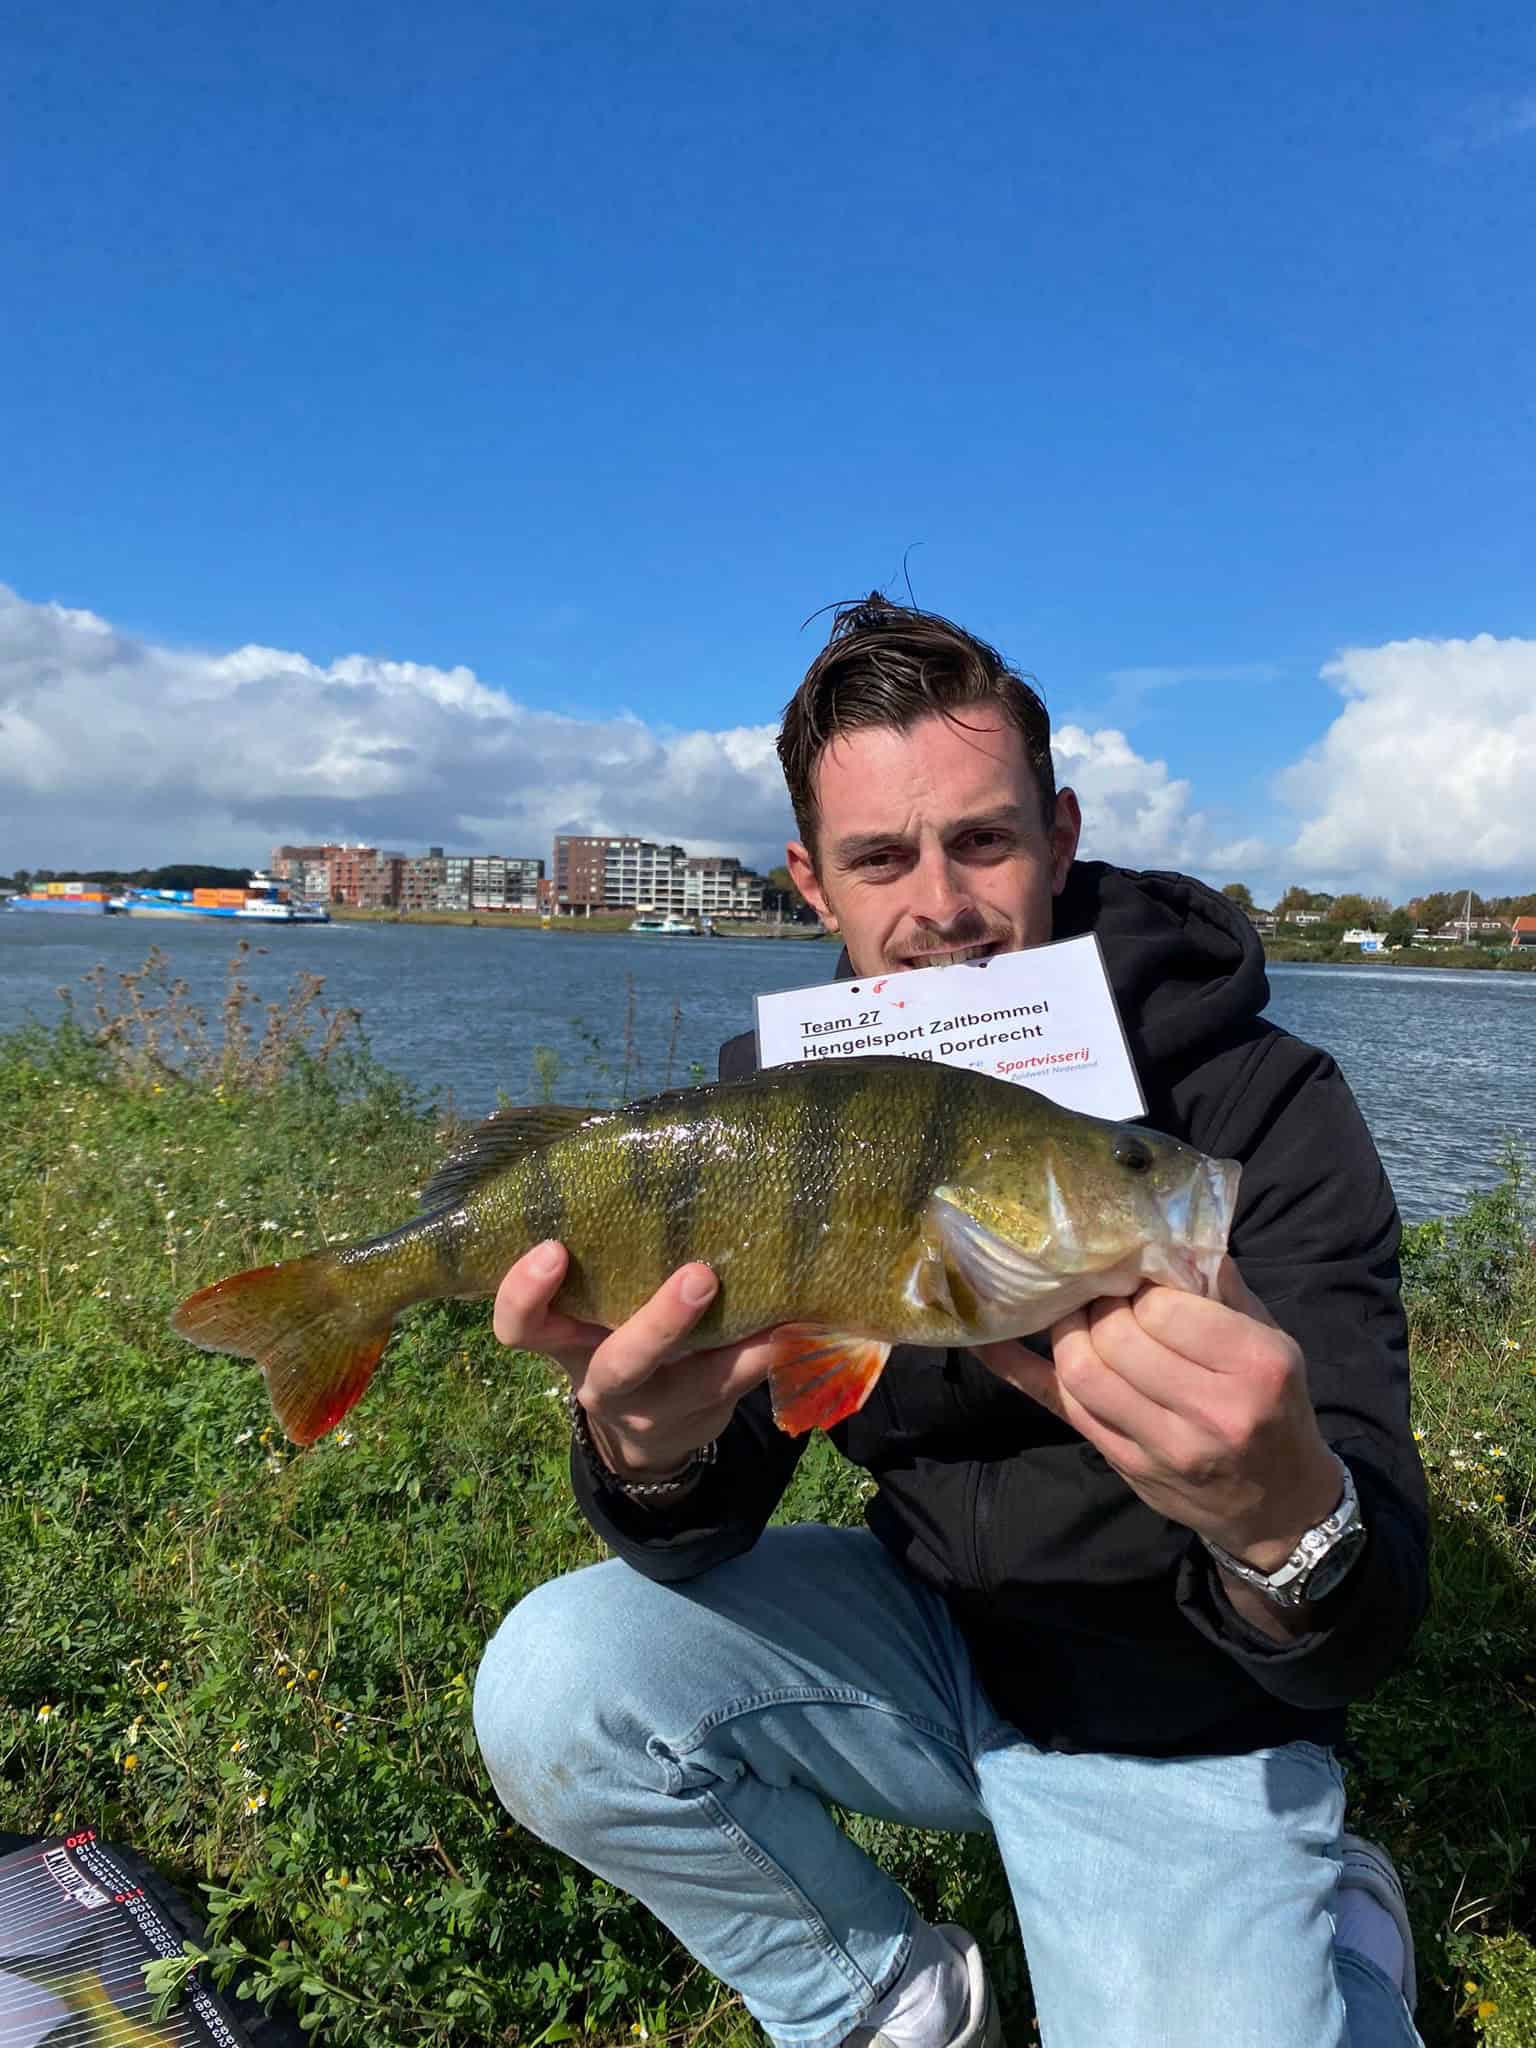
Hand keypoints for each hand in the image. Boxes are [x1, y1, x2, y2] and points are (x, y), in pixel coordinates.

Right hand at [493, 1242, 777, 1480]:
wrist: (648, 1433)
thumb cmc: (614, 1331)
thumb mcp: (590, 1309)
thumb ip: (600, 1261)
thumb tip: (638, 1151)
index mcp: (564, 1343)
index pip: (520, 1326)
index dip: (525, 1293)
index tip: (553, 1248)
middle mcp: (604, 1381)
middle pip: (620, 1365)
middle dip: (659, 1324)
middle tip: (700, 1276)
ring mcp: (659, 1407)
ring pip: (694, 1385)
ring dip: (737, 1349)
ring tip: (773, 1314)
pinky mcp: (707, 1415)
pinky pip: (743, 1388)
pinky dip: (769, 1353)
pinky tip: (797, 1323)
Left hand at [973, 1258, 1340, 1566]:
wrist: (1277, 1507)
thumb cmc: (1277, 1408)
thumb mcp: (1273, 1341)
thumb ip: (1223, 1288)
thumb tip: (1166, 1232)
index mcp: (1255, 1368)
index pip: (1165, 1308)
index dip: (1140, 1286)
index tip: (1137, 1278)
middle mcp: (1210, 1411)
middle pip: (1116, 1339)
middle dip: (1098, 1306)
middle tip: (1099, 1290)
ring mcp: (1162, 1446)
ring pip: (1081, 1372)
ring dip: (1067, 1332)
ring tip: (1077, 1313)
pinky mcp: (1124, 1465)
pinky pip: (1056, 1407)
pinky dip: (1016, 1369)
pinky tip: (985, 1341)